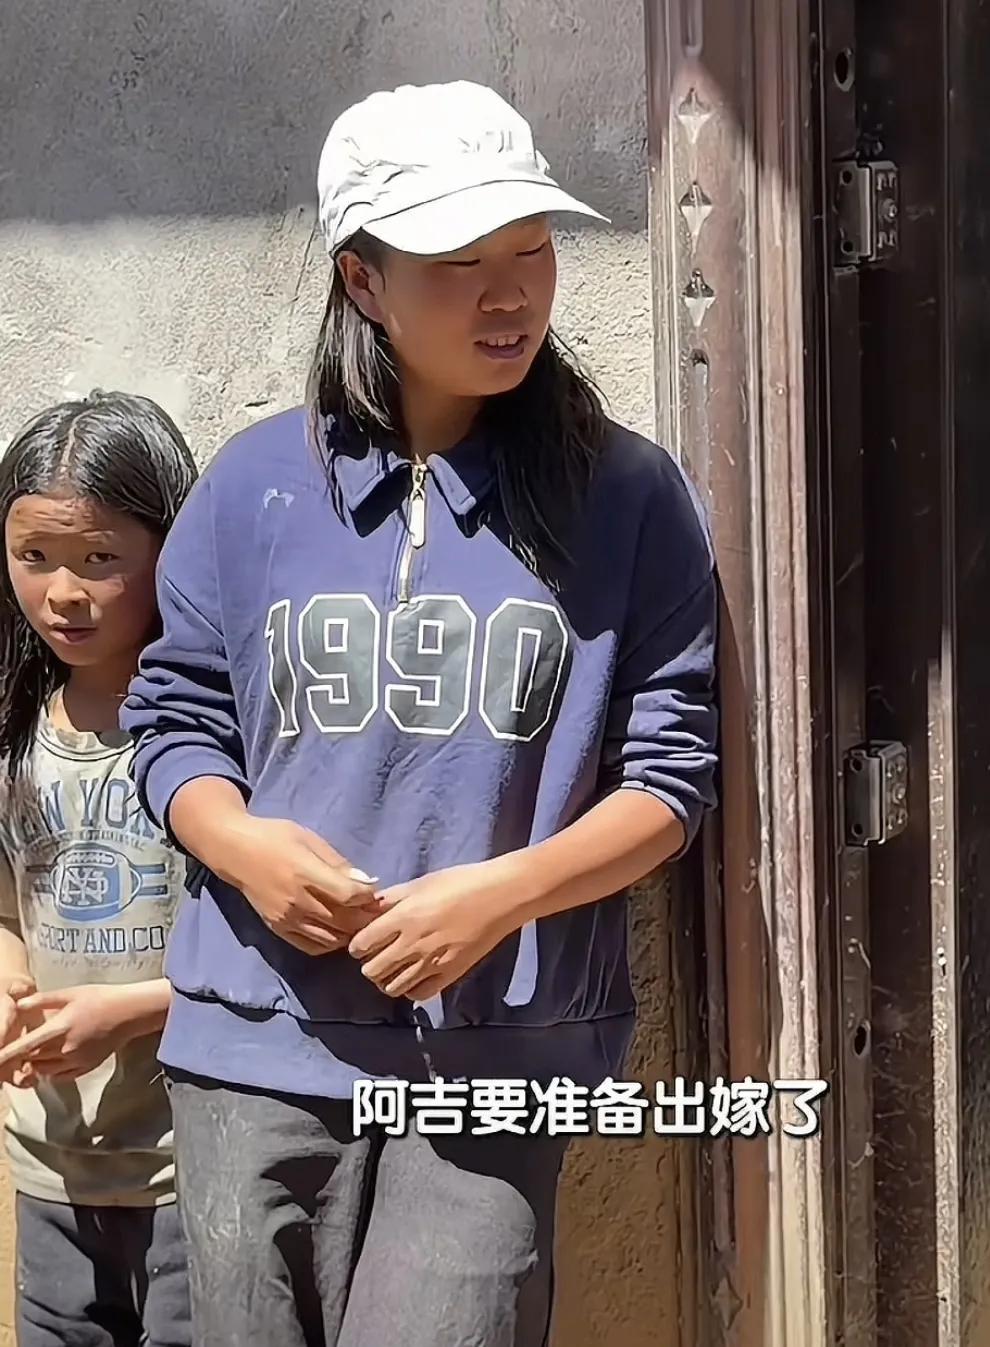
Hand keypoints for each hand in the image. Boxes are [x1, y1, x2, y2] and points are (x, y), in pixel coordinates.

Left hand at [0, 984, 148, 1082]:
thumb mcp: (71, 993)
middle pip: (31, 1059)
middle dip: (20, 1056)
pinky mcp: (85, 1068)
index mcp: (60, 1028)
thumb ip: (44, 1000)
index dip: (5, 1055)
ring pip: (43, 1070)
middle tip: (19, 1047)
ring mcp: (76, 1060)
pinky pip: (59, 1076)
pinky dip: (49, 1071)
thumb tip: (19, 1005)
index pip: (25, 1046)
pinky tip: (52, 1058)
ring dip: (33, 1063)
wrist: (130, 1012)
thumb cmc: (101, 998)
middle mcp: (66, 1049)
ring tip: (36, 1050)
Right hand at [214, 816, 380, 955]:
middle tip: (377, 912)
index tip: (377, 893)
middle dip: (366, 918)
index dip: (369, 898)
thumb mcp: (310, 839)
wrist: (234, 850)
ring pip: (331, 939)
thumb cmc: (275, 837)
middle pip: (343, 921)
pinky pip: (312, 946)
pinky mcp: (277, 929)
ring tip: (360, 922)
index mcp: (304, 873)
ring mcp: (286, 919)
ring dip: (351, 934)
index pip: (348, 895)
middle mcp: (296, 901)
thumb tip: (368, 882)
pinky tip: (338, 931)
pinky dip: (331, 943)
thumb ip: (338, 863)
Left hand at [348, 861, 521, 1000]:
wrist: (500, 897)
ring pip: (391, 988)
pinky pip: (418, 994)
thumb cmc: (460, 882)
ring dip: (387, 979)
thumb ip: (391, 898)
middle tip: (378, 955)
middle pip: (372, 971)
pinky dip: (411, 989)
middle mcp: (412, 945)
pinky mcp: (450, 975)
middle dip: (369, 964)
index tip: (364, 941)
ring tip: (395, 967)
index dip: (358, 945)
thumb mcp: (420, 883)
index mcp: (402, 918)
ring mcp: (431, 963)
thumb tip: (367, 909)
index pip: (362, 945)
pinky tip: (415, 976)